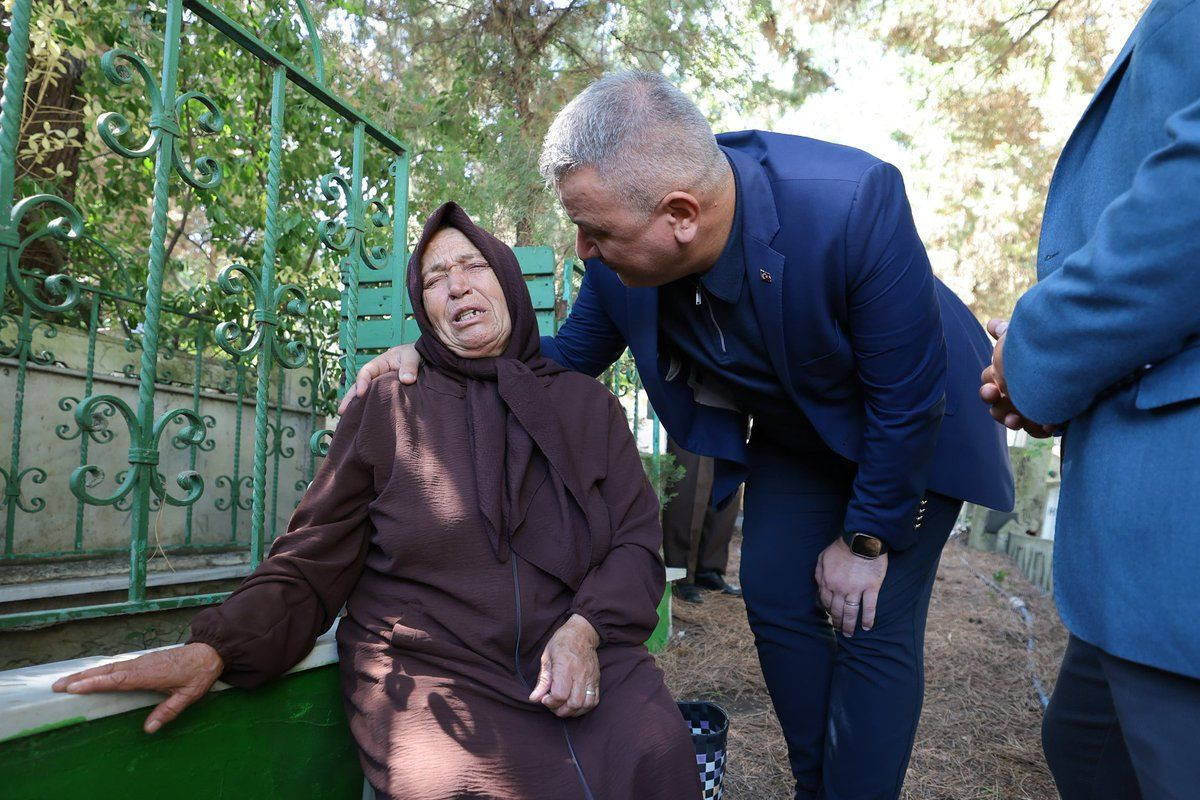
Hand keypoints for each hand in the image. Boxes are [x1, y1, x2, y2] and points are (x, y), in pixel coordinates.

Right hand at [51, 643, 223, 733]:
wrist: (209, 652)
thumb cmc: (198, 675)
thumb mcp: (188, 696)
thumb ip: (168, 711)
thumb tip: (148, 729)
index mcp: (149, 674)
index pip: (117, 680)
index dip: (95, 683)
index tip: (74, 687)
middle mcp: (141, 665)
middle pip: (106, 671)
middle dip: (81, 678)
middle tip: (57, 686)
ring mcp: (141, 661)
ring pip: (109, 666)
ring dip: (87, 673)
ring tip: (65, 681)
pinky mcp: (143, 660)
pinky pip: (117, 664)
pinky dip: (100, 670)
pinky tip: (90, 675)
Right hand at [337, 344, 421, 413]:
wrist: (425, 360)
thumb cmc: (416, 354)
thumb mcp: (412, 356)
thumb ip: (409, 366)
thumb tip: (407, 380)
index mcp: (380, 364)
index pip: (366, 372)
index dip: (362, 382)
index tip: (361, 393)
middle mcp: (377, 376)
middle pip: (360, 386)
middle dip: (350, 398)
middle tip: (342, 411)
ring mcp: (381, 387)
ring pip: (366, 397)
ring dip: (356, 407)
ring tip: (348, 420)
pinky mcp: (387, 396)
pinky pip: (375, 402)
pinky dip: (368, 410)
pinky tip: (363, 422)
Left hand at [528, 614, 600, 717]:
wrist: (582, 633)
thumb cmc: (562, 643)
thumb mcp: (547, 657)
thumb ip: (542, 679)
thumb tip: (534, 698)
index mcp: (565, 666)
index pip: (560, 694)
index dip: (550, 702)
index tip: (544, 698)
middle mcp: (580, 673)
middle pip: (573, 703)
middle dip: (560, 710)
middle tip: (552, 705)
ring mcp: (590, 677)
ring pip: (585, 705)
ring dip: (573, 711)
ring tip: (563, 706)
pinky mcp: (596, 680)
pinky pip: (594, 700)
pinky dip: (584, 707)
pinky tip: (575, 704)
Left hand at [815, 538, 886, 636]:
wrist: (862, 540)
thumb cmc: (842, 547)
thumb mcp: (823, 557)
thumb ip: (819, 572)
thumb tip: (818, 585)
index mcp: (827, 581)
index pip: (825, 602)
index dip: (828, 611)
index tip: (831, 616)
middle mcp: (840, 589)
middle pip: (837, 610)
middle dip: (837, 622)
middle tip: (840, 630)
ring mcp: (856, 589)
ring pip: (851, 613)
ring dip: (849, 625)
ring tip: (849, 634)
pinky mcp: (871, 588)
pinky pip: (869, 607)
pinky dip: (868, 619)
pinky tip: (867, 627)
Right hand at [979, 318, 1056, 437]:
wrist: (1086, 359)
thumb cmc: (1048, 345)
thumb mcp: (1025, 336)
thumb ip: (1006, 331)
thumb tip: (991, 324)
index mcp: (1006, 375)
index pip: (990, 383)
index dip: (988, 388)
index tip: (992, 388)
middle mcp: (1015, 393)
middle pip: (996, 404)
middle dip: (994, 404)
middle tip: (997, 399)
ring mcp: (1030, 408)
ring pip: (1011, 419)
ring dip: (1010, 420)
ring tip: (1015, 420)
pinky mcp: (1047, 421)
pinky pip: (1037, 429)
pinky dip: (1040, 428)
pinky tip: (1049, 425)